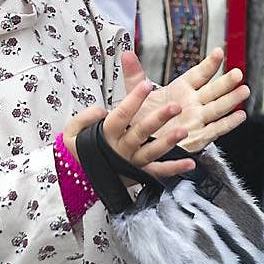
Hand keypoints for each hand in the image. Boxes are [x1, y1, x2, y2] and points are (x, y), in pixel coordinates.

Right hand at [62, 84, 195, 180]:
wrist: (81, 179)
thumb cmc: (82, 149)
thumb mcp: (73, 131)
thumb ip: (85, 117)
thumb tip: (101, 110)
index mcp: (105, 135)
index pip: (120, 115)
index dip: (133, 100)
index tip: (146, 84)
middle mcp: (120, 149)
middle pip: (140, 132)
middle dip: (158, 119)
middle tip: (174, 106)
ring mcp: (132, 163)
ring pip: (152, 152)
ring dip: (168, 142)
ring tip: (184, 131)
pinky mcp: (140, 175)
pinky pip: (158, 172)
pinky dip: (175, 169)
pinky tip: (190, 163)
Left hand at [122, 48, 248, 151]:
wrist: (140, 144)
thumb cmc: (141, 118)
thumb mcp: (137, 96)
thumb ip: (134, 75)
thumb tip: (126, 53)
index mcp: (180, 89)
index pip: (198, 74)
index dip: (209, 64)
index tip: (219, 52)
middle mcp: (193, 102)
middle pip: (213, 90)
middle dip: (226, 82)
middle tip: (238, 73)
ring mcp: (198, 119)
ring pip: (218, 107)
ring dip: (231, 99)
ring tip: (244, 90)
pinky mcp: (199, 136)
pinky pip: (216, 129)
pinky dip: (229, 123)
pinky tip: (241, 116)